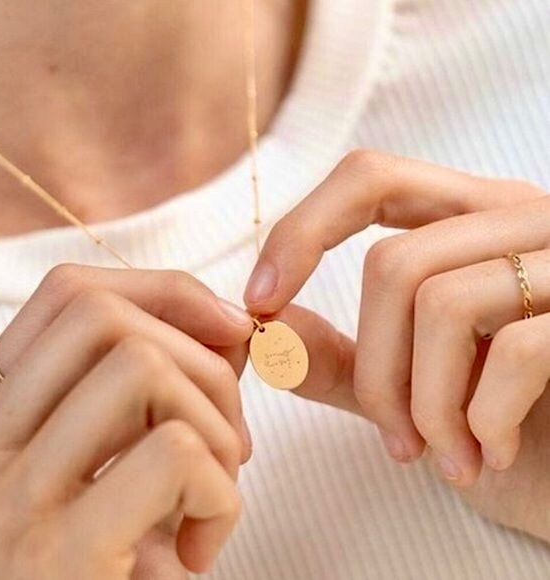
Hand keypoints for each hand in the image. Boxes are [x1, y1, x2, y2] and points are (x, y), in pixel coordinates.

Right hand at [0, 265, 253, 578]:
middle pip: (108, 318)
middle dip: (205, 358)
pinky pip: (172, 454)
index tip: (226, 328)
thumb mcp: (101, 471)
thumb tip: (229, 333)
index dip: (165, 291)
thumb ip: (142, 400)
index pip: (71, 294)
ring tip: (216, 489)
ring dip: (216, 424)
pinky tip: (201, 545)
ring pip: (144, 370)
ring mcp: (8, 501)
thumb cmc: (93, 572)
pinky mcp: (54, 559)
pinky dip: (219, 491)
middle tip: (230, 433)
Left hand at [244, 150, 549, 540]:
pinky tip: (490, 455)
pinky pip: (516, 350)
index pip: (370, 180)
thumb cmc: (504, 425)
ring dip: (425, 405)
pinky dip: (482, 421)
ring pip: (443, 303)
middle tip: (395, 440)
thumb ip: (338, 360)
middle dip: (376, 371)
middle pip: (395, 264)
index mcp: (470, 221)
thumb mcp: (409, 390)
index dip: (302, 232)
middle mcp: (521, 220)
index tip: (259, 302)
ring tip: (444, 454)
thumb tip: (267, 329)